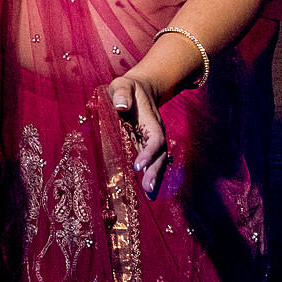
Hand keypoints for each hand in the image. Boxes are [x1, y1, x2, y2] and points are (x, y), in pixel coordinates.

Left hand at [107, 73, 172, 198]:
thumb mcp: (122, 85)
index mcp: (151, 120)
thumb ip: (122, 93)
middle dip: (155, 172)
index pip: (154, 138)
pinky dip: (151, 175)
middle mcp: (155, 132)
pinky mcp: (146, 145)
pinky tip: (148, 191)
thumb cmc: (128, 87)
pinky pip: (152, 162)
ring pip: (158, 161)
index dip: (149, 152)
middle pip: (160, 154)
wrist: (140, 88)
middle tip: (148, 190)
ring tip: (150, 196)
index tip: (138, 166)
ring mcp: (152, 140)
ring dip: (155, 177)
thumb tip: (121, 106)